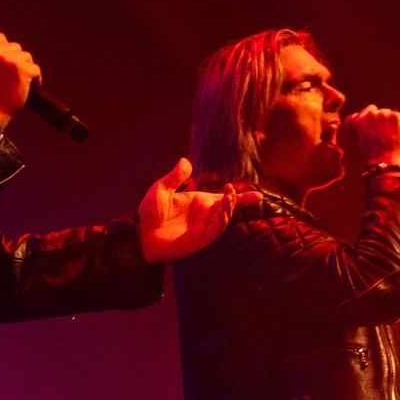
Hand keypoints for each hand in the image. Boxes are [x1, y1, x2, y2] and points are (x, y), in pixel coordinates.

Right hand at [0, 32, 40, 129]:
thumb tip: (3, 49)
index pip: (0, 38)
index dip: (6, 49)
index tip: (8, 62)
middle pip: (15, 47)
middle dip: (17, 60)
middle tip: (16, 75)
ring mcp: (7, 59)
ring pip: (26, 57)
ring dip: (26, 68)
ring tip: (22, 82)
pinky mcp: (22, 69)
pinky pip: (35, 69)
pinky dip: (36, 79)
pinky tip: (32, 87)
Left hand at [138, 159, 262, 262]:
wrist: (140, 233)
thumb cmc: (149, 212)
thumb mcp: (162, 188)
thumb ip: (176, 176)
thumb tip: (186, 161)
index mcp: (199, 201)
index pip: (224, 197)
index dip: (240, 196)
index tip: (258, 194)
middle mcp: (205, 214)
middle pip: (229, 207)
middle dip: (241, 201)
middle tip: (249, 195)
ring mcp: (204, 227)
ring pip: (224, 218)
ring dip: (230, 208)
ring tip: (229, 196)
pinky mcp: (200, 239)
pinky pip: (216, 229)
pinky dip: (223, 220)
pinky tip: (223, 209)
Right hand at [341, 106, 399, 170]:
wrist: (385, 165)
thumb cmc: (373, 161)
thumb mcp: (359, 146)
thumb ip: (362, 132)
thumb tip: (373, 127)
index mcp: (357, 122)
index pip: (358, 115)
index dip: (365, 123)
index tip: (371, 131)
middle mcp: (369, 115)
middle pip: (377, 112)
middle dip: (381, 122)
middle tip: (386, 136)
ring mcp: (383, 114)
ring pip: (391, 114)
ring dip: (393, 123)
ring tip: (395, 139)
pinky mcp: (397, 117)